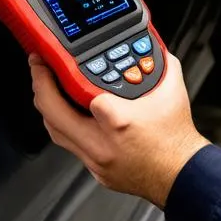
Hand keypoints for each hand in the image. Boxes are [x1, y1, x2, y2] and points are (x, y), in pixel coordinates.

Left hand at [30, 53, 209, 207]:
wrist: (182, 174)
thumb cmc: (177, 139)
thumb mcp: (171, 91)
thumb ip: (159, 63)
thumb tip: (152, 46)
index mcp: (119, 121)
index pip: (83, 91)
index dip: (69, 72)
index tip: (54, 57)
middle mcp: (101, 144)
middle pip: (53, 115)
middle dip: (40, 86)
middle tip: (38, 67)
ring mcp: (95, 160)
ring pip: (56, 132)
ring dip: (48, 107)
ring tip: (46, 86)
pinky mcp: (95, 170)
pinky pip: (70, 145)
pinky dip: (65, 125)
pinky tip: (67, 111)